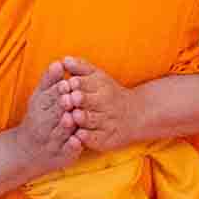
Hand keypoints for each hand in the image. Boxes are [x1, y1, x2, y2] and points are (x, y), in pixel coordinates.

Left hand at [38, 54, 160, 157]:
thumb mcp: (97, 77)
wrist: (133, 115)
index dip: (79, 84)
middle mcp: (106, 104)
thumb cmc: (107, 93)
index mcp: (101, 87)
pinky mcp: (105, 139)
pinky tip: (78, 136)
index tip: (70, 82)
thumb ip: (80, 68)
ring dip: (83, 118)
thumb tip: (64, 58)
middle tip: (71, 97)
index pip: (89, 84)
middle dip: (82, 99)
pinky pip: (96, 138)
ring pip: (93, 120)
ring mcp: (106, 122)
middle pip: (92, 101)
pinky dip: (87, 138)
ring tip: (74, 116)